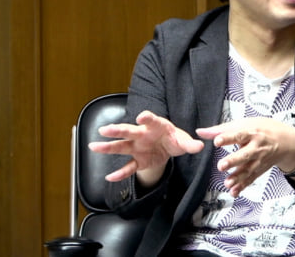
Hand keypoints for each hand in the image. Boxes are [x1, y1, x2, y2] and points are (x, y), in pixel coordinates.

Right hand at [88, 110, 203, 184]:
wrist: (168, 148)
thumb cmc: (174, 139)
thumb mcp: (184, 141)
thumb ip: (190, 144)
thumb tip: (200, 146)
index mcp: (156, 126)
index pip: (151, 120)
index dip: (147, 118)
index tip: (141, 116)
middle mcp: (143, 135)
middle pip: (129, 131)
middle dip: (117, 130)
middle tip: (105, 129)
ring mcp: (137, 147)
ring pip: (121, 147)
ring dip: (108, 147)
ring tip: (94, 146)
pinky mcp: (138, 160)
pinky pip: (128, 167)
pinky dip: (120, 173)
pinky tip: (109, 177)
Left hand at [196, 117, 294, 196]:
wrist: (286, 142)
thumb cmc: (262, 129)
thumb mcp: (244, 124)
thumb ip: (221, 129)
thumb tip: (200, 132)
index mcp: (252, 132)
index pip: (239, 134)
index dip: (228, 138)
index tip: (217, 141)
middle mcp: (256, 147)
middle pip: (245, 154)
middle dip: (233, 161)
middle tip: (221, 165)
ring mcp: (259, 160)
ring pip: (248, 169)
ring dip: (238, 177)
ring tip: (227, 183)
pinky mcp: (260, 170)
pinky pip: (251, 179)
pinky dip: (243, 186)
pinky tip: (234, 192)